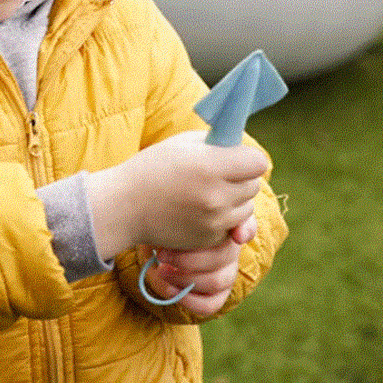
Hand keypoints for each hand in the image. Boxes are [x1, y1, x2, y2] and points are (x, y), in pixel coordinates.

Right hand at [89, 132, 267, 257]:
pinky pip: (231, 226)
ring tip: (206, 193)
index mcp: (211, 166)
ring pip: (246, 209)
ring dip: (234, 200)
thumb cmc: (151, 168)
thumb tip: (241, 147)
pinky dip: (222, 219)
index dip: (248, 160)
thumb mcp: (183, 143)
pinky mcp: (209, 239)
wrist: (124, 207)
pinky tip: (199, 210)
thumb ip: (218, 142)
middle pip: (254, 186)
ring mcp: (214, 221)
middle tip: (216, 175)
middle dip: (240, 179)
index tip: (235, 159)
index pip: (258, 163)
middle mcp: (217, 196)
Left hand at [142, 215, 256, 318]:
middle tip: (162, 255)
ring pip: (218, 281)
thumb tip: (226, 229)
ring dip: (186, 278)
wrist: (155, 245)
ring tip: (162, 271)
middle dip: (189, 258)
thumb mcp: (173, 214)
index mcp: (226, 226)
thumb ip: (191, 212)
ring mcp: (227, 273)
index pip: (247, 225)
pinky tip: (170, 289)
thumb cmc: (168, 225)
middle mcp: (231, 250)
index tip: (237, 235)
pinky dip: (189, 300)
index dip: (246, 230)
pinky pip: (211, 304)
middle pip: (224, 257)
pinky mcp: (217, 294)